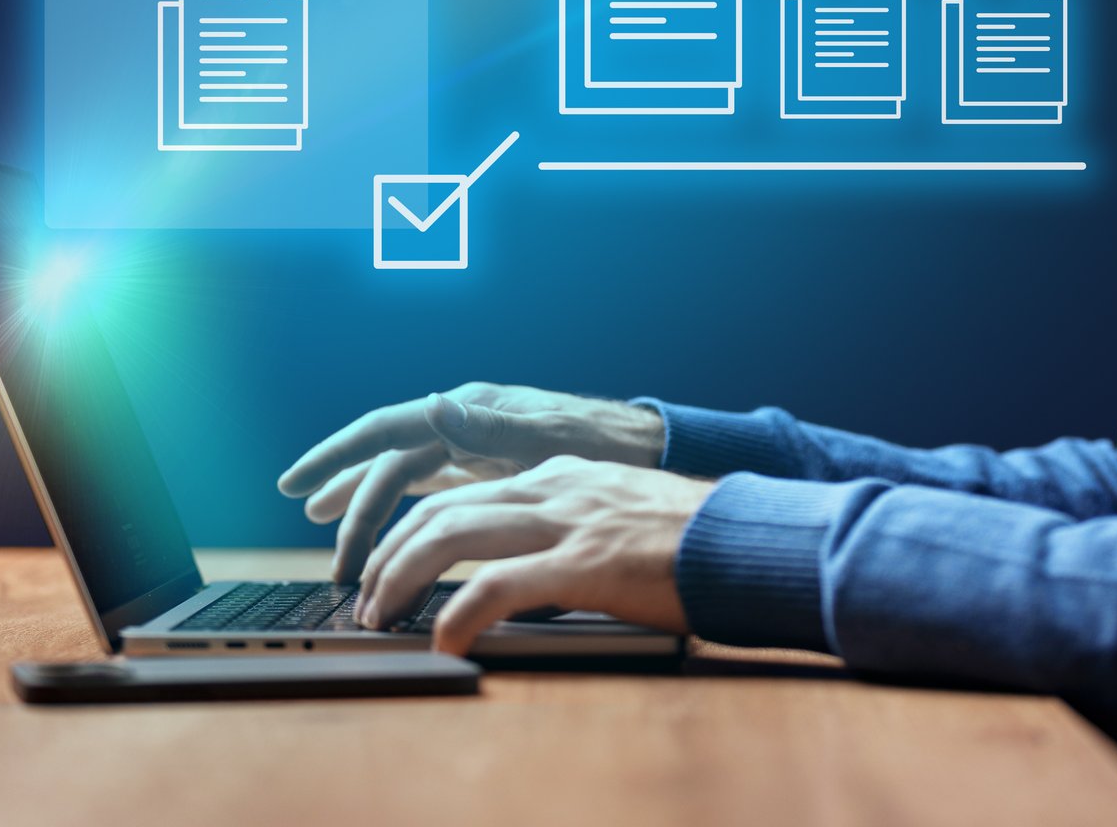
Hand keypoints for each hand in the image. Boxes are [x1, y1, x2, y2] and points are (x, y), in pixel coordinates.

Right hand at [276, 383, 666, 580]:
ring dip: (369, 513)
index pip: (384, 431)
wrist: (652, 452)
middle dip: (352, 510)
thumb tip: (432, 407)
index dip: (335, 457)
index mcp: (468, 410)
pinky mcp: (490, 469)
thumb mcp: (550, 438)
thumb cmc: (607, 443)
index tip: (294, 483)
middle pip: (388, 466)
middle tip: (333, 564)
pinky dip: (403, 512)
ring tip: (336, 551)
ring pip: (404, 480)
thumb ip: (491, 428)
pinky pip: (431, 491)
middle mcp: (463, 422)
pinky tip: (386, 532)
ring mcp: (475, 445)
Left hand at [354, 456, 706, 652]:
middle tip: (364, 600)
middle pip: (439, 508)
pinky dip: (457, 613)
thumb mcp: (618, 516)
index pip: (461, 492)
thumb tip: (527, 572)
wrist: (752, 538)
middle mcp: (554, 488)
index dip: (410, 528)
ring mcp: (567, 521)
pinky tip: (443, 641)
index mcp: (561, 475)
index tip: (384, 564)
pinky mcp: (584, 563)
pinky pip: (496, 586)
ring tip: (380, 618)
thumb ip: (568, 529)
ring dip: (401, 579)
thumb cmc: (696, 540)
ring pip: (450, 535)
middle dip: (387, 554)